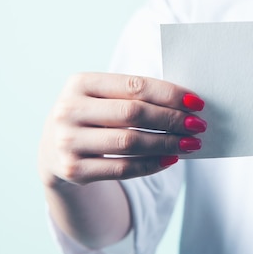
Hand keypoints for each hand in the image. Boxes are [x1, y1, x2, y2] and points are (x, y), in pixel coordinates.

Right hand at [38, 72, 206, 186]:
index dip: (169, 94)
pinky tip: (171, 159)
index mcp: (80, 83)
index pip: (134, 85)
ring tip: (191, 143)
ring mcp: (68, 142)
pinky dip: (152, 164)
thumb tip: (187, 103)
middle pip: (134, 114)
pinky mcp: (74, 171)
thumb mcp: (103, 97)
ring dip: (167, 143)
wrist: (54, 149)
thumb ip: (136, 96)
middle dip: (172, 119)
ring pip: (131, 143)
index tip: (197, 102)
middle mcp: (68, 110)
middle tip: (198, 125)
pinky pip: (123, 168)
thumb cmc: (94, 116)